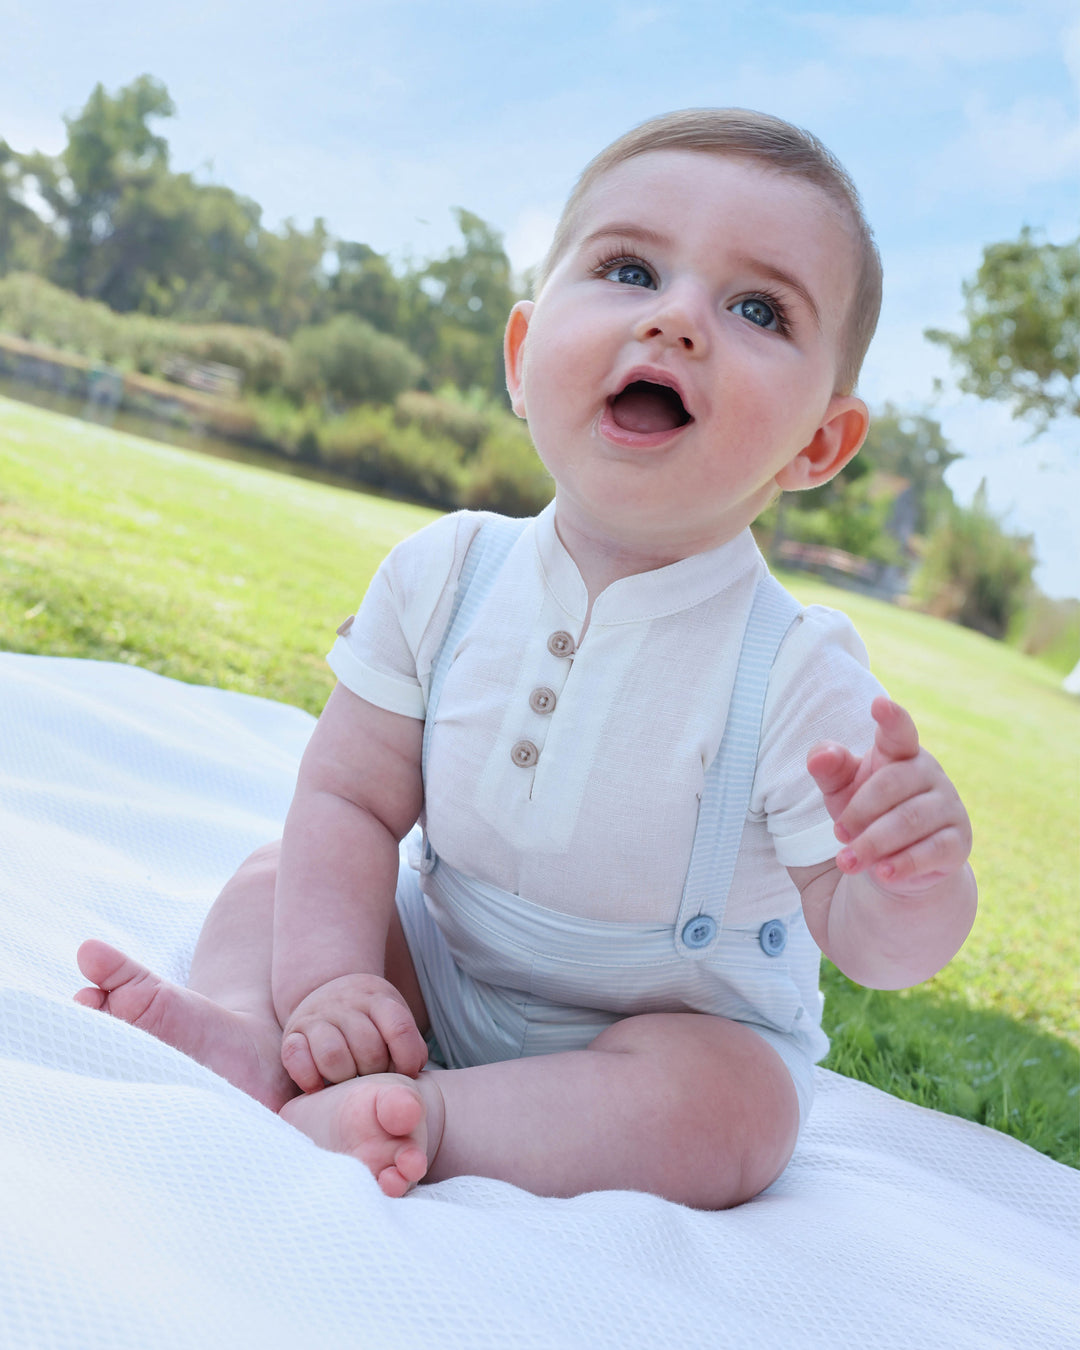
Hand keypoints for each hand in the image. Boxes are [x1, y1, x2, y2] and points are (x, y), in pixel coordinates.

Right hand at [280, 974, 427, 1092]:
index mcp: (377, 997)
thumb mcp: (392, 1019)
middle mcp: (346, 1003)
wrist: (328, 991)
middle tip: (373, 1076)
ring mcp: (316, 1016)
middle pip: (368, 1047)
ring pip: (333, 1055)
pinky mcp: (292, 1034)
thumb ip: (409, 1044)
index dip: (407, 1059)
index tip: (406, 1073)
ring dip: (343, 1077)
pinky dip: (309, 1078)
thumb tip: (412, 1074)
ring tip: (347, 1081)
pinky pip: (296, 1057)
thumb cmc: (370, 1019)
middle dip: (375, 1072)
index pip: (399, 1028)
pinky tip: (318, 1086)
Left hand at [806, 696, 971, 896]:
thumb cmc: (865, 813)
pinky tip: (883, 873)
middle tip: (837, 835)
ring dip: (874, 843)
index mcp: (900, 753)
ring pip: (910, 820)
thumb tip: (819, 756)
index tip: (878, 704)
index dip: (892, 719)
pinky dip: (905, 863)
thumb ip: (829, 769)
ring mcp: (949, 806)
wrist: (895, 863)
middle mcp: (929, 773)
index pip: (898, 732)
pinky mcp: (958, 841)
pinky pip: (933, 850)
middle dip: (859, 812)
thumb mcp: (840, 790)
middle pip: (892, 785)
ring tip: (846, 862)